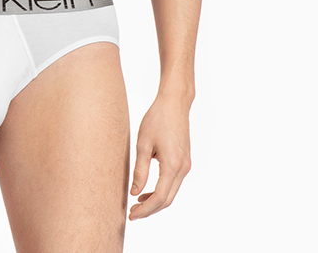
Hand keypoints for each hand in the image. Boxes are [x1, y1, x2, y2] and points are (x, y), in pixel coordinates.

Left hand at [128, 92, 191, 219]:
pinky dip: (161, 190)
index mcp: (172, 165)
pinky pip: (173, 182)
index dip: (145, 210)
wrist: (174, 103)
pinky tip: (147, 189)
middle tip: (132, 213)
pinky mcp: (184, 161)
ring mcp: (186, 165)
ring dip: (155, 200)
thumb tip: (134, 192)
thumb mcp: (143, 143)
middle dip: (150, 209)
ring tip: (137, 202)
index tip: (132, 215)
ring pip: (171, 192)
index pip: (160, 198)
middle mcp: (183, 168)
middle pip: (167, 199)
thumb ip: (140, 170)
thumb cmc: (157, 119)